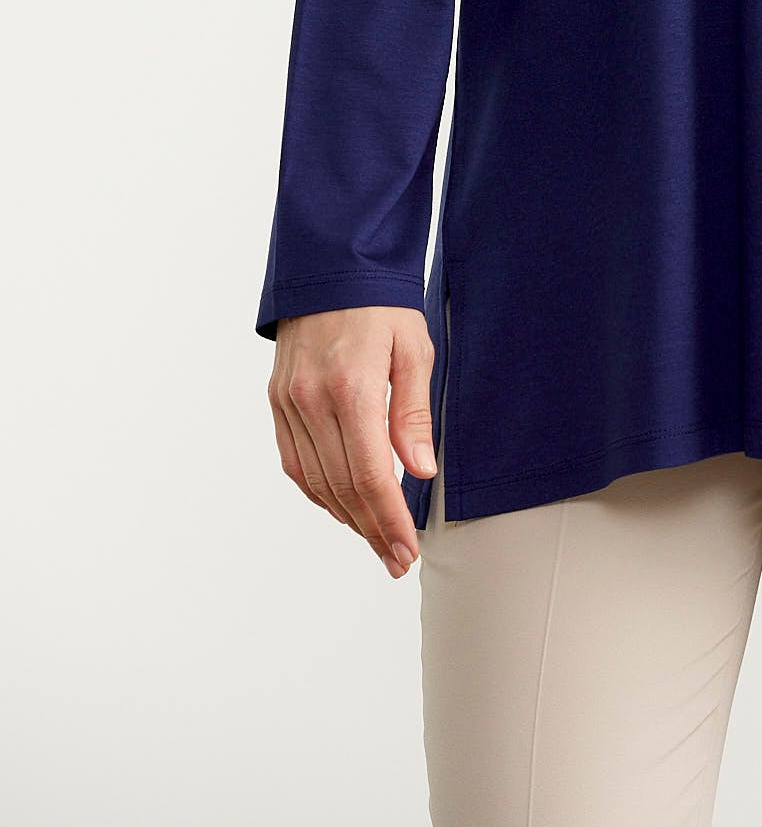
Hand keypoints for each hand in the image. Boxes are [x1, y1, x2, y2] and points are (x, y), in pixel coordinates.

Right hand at [267, 307, 436, 577]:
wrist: (330, 268)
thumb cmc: (381, 306)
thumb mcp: (414, 351)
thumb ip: (413, 416)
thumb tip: (418, 472)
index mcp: (352, 387)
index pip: (369, 475)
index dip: (389, 520)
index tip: (406, 550)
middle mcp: (312, 400)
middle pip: (341, 488)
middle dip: (372, 530)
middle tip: (396, 558)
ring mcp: (289, 403)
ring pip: (314, 482)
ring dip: (345, 518)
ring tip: (375, 539)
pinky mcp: (277, 402)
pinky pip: (294, 463)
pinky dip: (318, 491)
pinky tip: (342, 505)